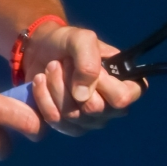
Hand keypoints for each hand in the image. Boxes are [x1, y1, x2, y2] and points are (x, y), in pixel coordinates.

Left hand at [22, 24, 143, 135]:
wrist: (40, 49)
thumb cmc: (68, 43)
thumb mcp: (81, 39)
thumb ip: (88, 62)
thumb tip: (82, 96)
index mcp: (126, 86)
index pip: (122, 99)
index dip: (103, 84)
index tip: (87, 66)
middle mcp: (112, 108)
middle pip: (94, 109)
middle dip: (71, 81)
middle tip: (62, 62)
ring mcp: (90, 121)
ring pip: (72, 116)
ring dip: (56, 87)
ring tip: (51, 67)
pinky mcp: (68, 126)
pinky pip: (55, 120)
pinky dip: (43, 97)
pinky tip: (40, 80)